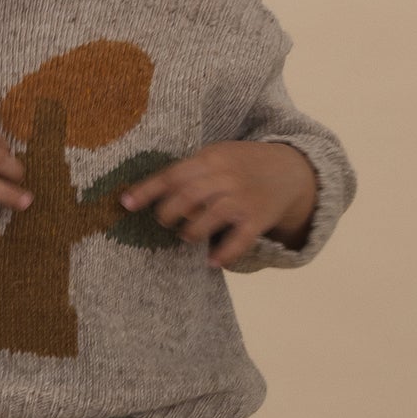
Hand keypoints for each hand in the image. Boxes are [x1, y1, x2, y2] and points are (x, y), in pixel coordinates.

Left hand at [120, 141, 317, 267]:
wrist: (290, 169)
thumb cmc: (241, 165)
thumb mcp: (216, 155)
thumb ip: (188, 171)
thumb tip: (145, 193)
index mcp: (211, 158)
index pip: (173, 174)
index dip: (147, 190)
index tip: (126, 204)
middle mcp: (226, 177)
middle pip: (188, 196)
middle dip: (168, 213)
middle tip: (164, 222)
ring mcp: (243, 199)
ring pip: (209, 217)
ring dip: (191, 231)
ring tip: (187, 235)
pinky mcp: (258, 219)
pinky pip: (239, 240)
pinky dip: (224, 254)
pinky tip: (212, 261)